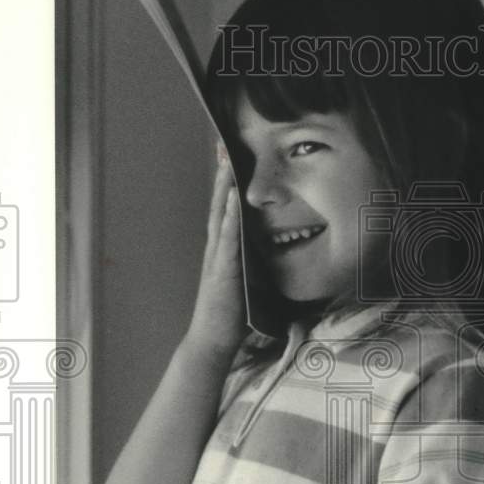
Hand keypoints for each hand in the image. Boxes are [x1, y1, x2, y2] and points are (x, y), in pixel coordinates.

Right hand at [186, 144, 247, 355]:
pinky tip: (232, 197)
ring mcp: (217, 258)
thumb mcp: (247, 280)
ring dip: (222, 187)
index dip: (226, 183)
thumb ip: (253, 262)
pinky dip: (229, 215)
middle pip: (218, 203)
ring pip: (219, 214)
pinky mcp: (222, 270)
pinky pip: (226, 238)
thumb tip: (271, 249)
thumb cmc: (231, 314)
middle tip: (222, 143)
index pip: (224, 210)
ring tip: (227, 159)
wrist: (213, 340)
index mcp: (222, 250)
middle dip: (220, 174)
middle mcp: (216, 248)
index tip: (228, 155)